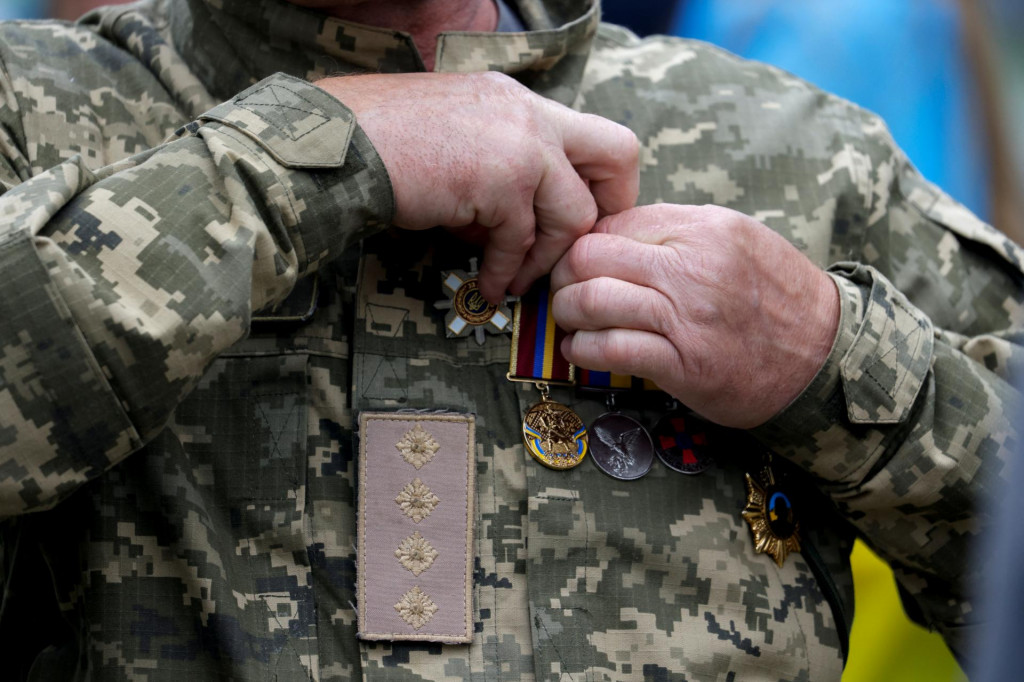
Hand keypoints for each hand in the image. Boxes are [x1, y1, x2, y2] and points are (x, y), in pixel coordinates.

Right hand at [316, 72, 638, 301]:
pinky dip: (504, 272)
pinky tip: (485, 284)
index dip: (599, 182)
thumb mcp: (456, 142)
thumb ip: (496, 172)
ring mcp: (521, 144)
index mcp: (518, 100)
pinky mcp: (501, 181)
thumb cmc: (380, 144)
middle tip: (581, 249)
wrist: (338, 144)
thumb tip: (516, 229)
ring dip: (545, 258)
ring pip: (573, 213)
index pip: (594, 134)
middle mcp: (530, 113)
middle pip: (618, 153)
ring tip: (514, 281)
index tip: (579, 221)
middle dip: (609, 209)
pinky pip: (521, 241)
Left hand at [550, 204, 839, 427]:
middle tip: (562, 290)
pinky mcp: (683, 364)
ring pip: (591, 301)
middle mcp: (692, 266)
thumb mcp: (736, 239)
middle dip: (564, 275)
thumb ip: (675, 230)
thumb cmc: (775, 296)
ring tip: (570, 320)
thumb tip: (608, 235)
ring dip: (567, 313)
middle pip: (590, 257)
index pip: (613, 224)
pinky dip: (583, 350)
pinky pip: (610, 348)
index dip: (585, 244)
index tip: (580, 264)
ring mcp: (687, 316)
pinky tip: (581, 350)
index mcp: (703, 228)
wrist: (824, 355)